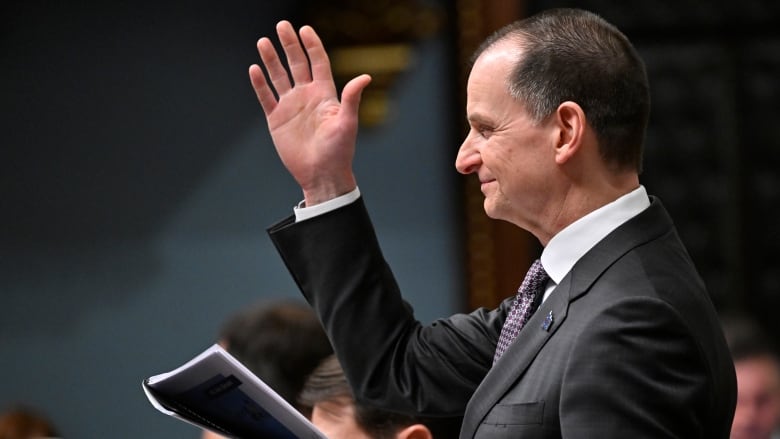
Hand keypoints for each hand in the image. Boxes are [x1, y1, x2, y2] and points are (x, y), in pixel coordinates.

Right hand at [249, 21, 370, 205]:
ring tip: (263, 42)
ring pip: (279, 77)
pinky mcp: (277, 119)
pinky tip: (254, 69)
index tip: (305, 29)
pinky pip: (266, 97)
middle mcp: (307, 96)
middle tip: (281, 25)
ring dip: (271, 60)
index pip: (318, 62)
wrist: (321, 174)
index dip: (312, 45)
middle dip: (289, 45)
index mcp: (325, 94)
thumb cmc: (339, 151)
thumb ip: (352, 98)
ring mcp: (291, 106)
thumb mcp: (347, 123)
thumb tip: (365, 77)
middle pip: (297, 64)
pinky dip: (260, 84)